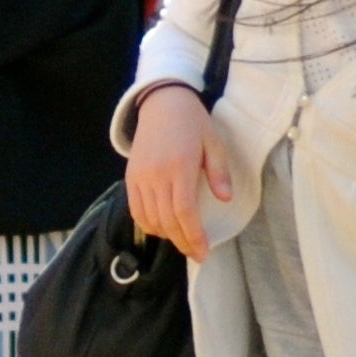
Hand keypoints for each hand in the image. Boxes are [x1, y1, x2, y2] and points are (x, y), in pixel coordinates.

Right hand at [122, 84, 229, 261]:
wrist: (161, 103)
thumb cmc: (192, 122)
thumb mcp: (213, 143)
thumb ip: (219, 172)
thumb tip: (225, 199)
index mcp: (180, 166)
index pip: (184, 212)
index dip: (193, 236)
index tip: (203, 252)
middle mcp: (156, 175)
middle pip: (167, 220)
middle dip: (182, 242)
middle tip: (196, 253)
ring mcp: (140, 177)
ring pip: (150, 219)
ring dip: (166, 235)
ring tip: (182, 240)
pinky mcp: (130, 177)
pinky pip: (136, 210)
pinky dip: (148, 224)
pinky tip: (162, 227)